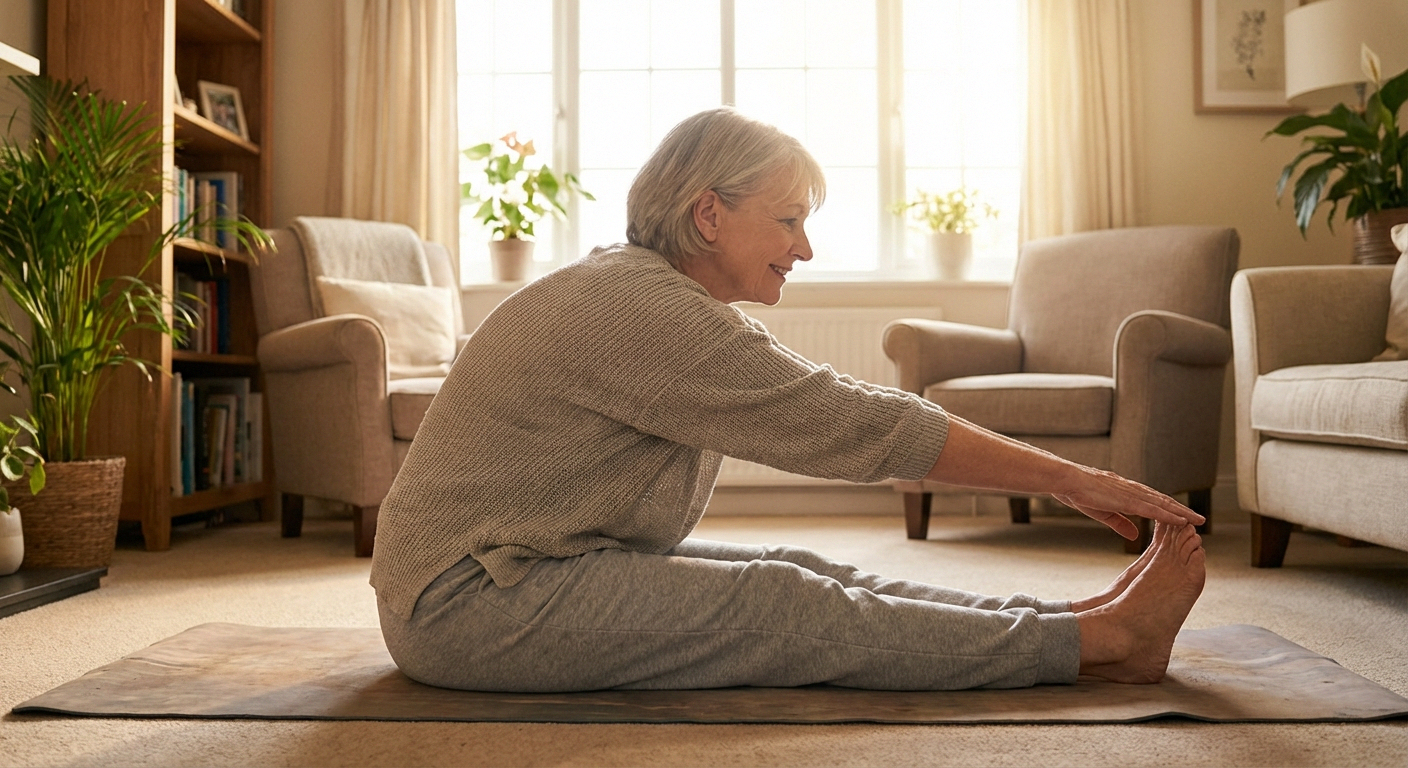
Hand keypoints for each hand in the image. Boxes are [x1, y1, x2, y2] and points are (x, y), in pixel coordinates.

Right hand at [1050, 467, 1204, 539]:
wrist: (1067, 480)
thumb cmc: (1080, 492)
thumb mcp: (1103, 513)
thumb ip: (1121, 524)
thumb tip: (1135, 535)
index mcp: (1127, 492)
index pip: (1155, 502)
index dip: (1170, 509)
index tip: (1184, 517)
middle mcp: (1134, 490)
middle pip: (1164, 501)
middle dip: (1183, 511)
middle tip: (1200, 519)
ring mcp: (1132, 493)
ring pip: (1163, 504)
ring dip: (1182, 512)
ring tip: (1197, 520)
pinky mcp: (1128, 499)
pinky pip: (1153, 509)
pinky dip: (1169, 515)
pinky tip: (1181, 520)